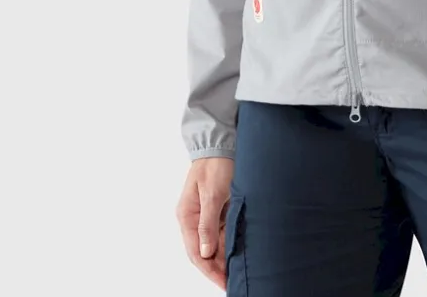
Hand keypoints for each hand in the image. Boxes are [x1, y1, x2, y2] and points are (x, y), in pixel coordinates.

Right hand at [175, 156, 234, 288]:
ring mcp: (206, 214)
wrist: (222, 144)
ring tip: (237, 272)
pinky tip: (240, 252)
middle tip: (232, 282)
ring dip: (224, 257)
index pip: (196, 252)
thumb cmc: (215, 166)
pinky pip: (223, 232)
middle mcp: (194, 218)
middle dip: (217, 267)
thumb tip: (205, 253)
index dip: (209, 270)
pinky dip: (230, 243)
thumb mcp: (212, 194)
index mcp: (187, 216)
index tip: (222, 283)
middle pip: (205, 251)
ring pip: (214, 243)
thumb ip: (208, 224)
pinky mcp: (218, 209)